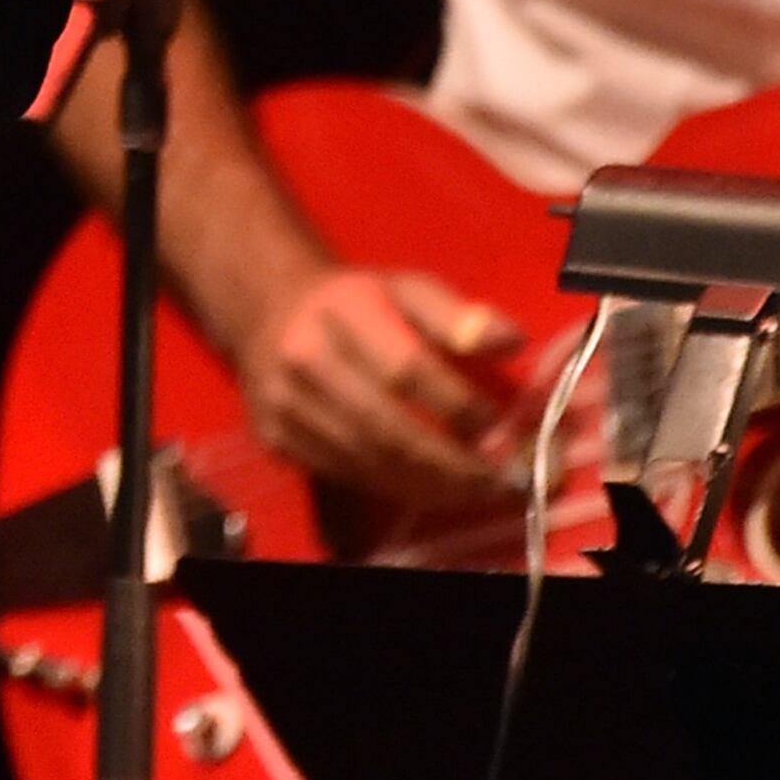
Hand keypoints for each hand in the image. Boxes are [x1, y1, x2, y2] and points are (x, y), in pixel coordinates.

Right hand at [238, 265, 526, 509]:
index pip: (406, 368)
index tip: (502, 430)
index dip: (458, 407)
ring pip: (367, 460)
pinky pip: (344, 475)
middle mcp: (305, 357)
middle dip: (451, 463)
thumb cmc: (355, 302)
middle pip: (386, 426)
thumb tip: (511, 343)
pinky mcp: (275, 438)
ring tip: (474, 490)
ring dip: (429, 485)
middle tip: (499, 480)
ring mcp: (284, 403)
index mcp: (344, 310)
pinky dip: (394, 489)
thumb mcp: (407, 289)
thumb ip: (458, 316)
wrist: (267, 310)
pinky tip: (429, 488)